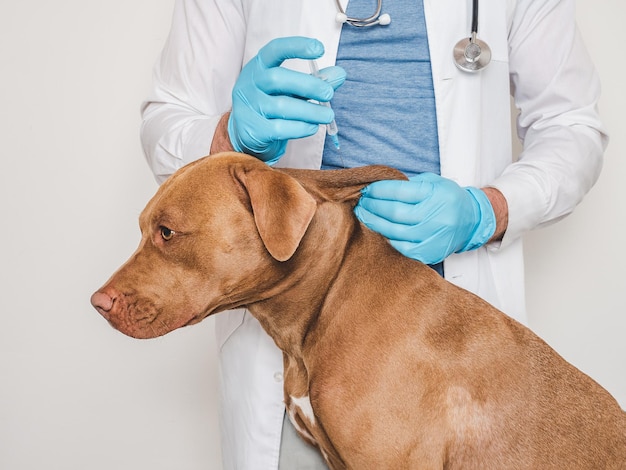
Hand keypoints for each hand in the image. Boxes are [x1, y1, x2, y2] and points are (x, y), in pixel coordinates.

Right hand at [228, 37, 345, 162]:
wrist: (245, 132)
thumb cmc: (272, 103)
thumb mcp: (291, 88)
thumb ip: (314, 80)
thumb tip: (340, 74)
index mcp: (259, 66)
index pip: (274, 50)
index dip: (296, 46)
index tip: (319, 49)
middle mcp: (250, 83)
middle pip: (277, 78)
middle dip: (308, 85)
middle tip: (328, 94)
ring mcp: (249, 107)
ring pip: (281, 106)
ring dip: (310, 111)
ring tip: (327, 115)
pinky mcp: (254, 129)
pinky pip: (279, 128)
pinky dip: (300, 128)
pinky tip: (312, 127)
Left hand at [354, 173, 495, 264]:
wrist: (471, 221)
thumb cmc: (448, 198)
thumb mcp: (433, 182)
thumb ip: (408, 184)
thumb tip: (378, 187)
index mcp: (436, 195)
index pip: (399, 192)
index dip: (379, 190)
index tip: (367, 189)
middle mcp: (435, 217)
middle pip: (393, 212)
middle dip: (372, 206)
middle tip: (360, 202)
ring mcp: (432, 237)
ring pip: (394, 231)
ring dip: (374, 223)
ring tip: (363, 215)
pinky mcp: (429, 253)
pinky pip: (401, 247)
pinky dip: (387, 239)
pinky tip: (377, 231)